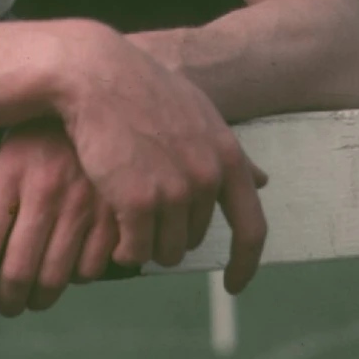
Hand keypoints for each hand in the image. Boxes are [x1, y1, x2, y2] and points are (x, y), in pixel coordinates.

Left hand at [0, 117, 120, 321]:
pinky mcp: (115, 213)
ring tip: (34, 297)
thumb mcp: (6, 154)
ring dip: (40, 298)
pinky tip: (70, 269)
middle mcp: (44, 192)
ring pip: (55, 278)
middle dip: (8, 301)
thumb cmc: (45, 134)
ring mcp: (83, 204)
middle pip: (18, 272)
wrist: (103, 102)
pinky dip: (77, 279)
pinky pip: (91, 269)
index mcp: (9, 175)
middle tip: (7, 306)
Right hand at [56, 21, 268, 291]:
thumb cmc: (142, 90)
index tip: (234, 284)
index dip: (245, 263)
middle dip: (168, 232)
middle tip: (140, 206)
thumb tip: (262, 180)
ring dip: (144, 244)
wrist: (95, 75)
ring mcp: (173, 190)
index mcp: (226, 157)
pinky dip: (123, 248)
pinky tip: (112, 228)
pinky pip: (134, 250)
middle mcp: (206, 177)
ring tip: (123, 214)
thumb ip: (228, 152)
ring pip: (163, 250)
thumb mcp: (198, 114)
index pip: (251, 227)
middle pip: (192, 239)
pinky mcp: (136, 201)